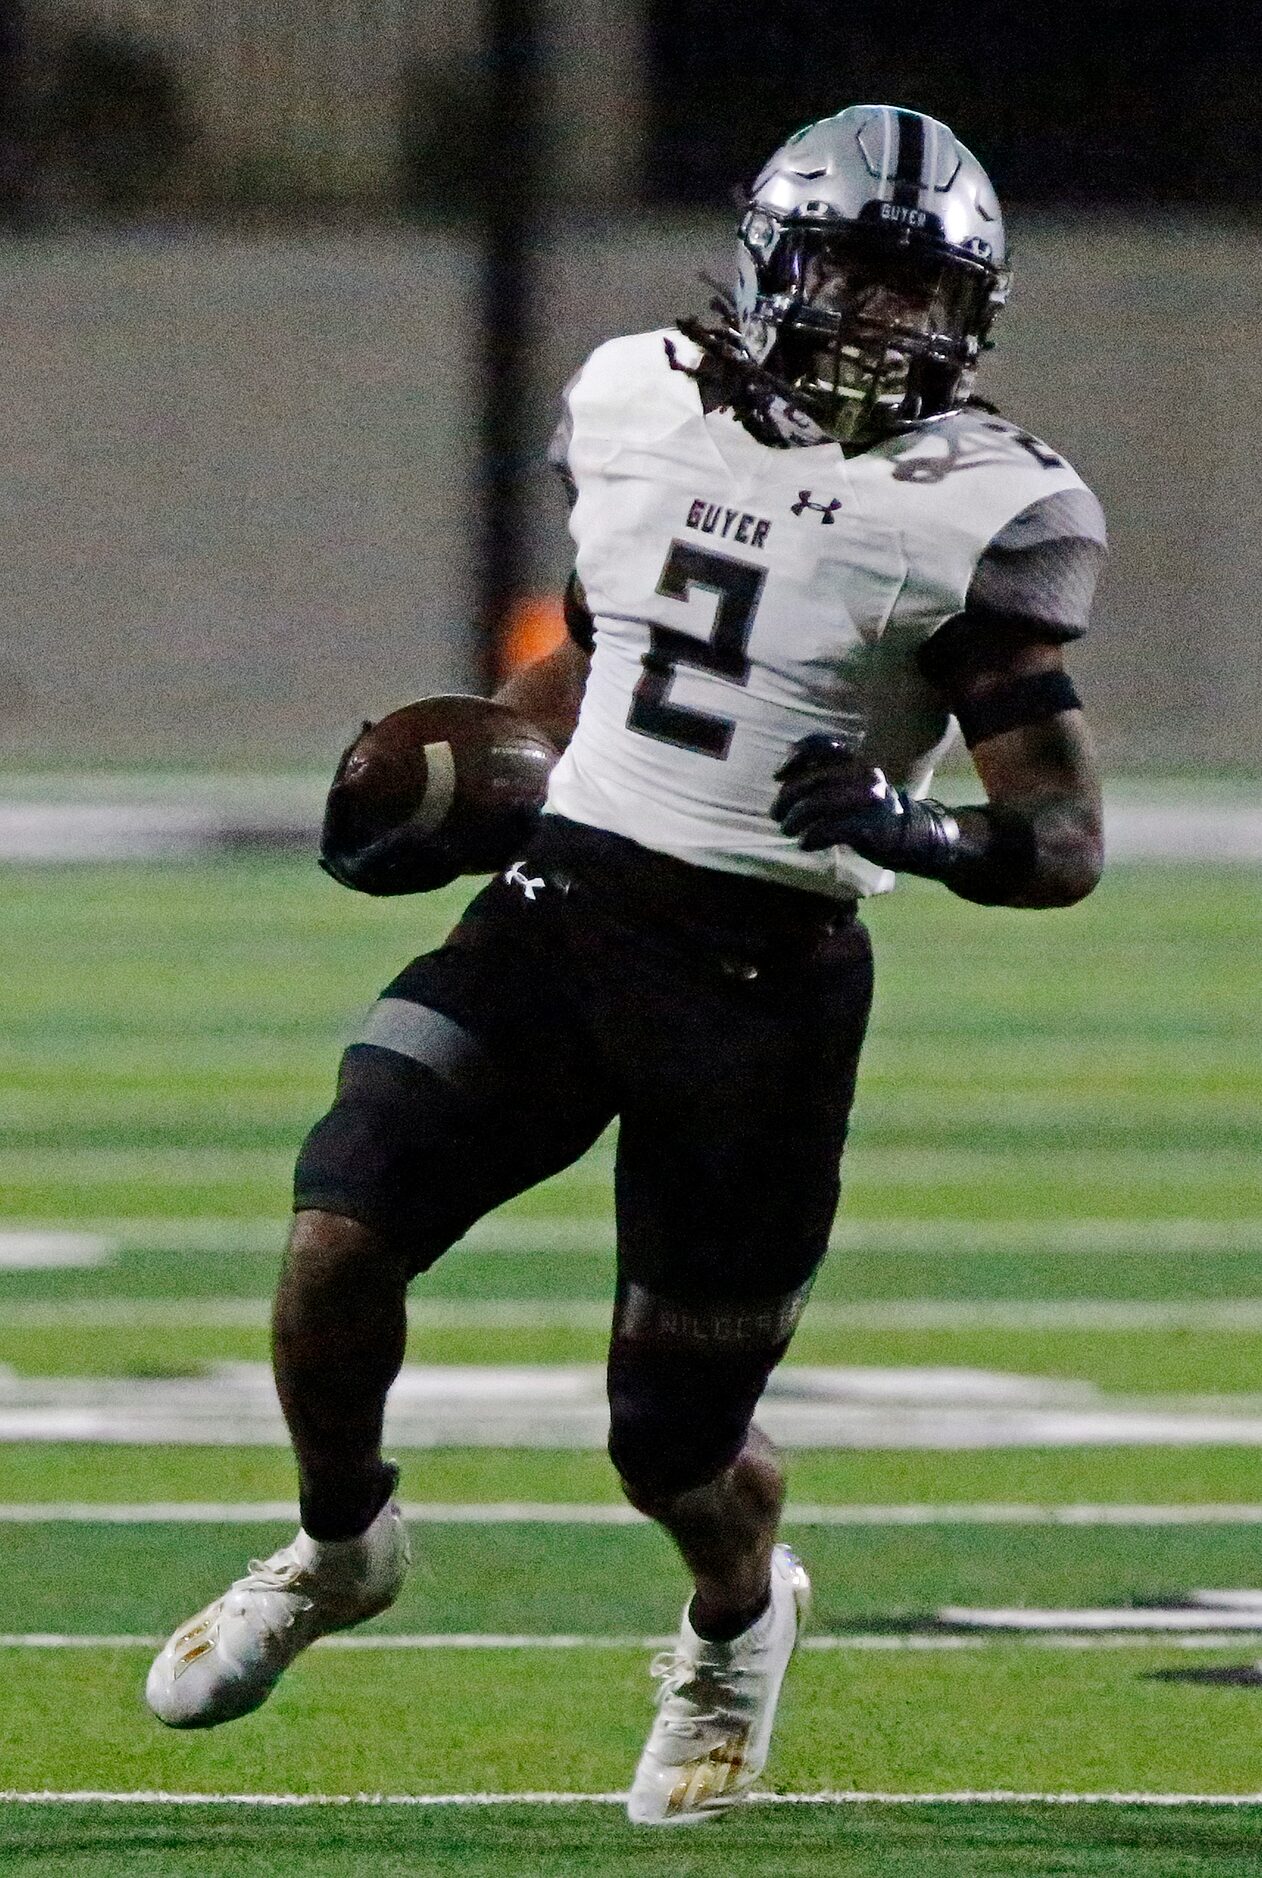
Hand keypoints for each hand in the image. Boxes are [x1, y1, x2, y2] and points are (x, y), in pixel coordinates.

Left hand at [773, 732, 957, 872]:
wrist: (912, 835)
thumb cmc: (870, 811)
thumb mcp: (850, 786)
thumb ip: (823, 778)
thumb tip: (784, 780)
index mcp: (855, 761)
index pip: (821, 746)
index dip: (795, 756)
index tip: (778, 775)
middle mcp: (861, 773)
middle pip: (813, 779)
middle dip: (787, 797)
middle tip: (777, 814)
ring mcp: (867, 799)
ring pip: (818, 803)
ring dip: (795, 819)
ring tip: (787, 830)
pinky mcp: (870, 824)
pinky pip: (831, 828)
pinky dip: (812, 836)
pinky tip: (805, 843)